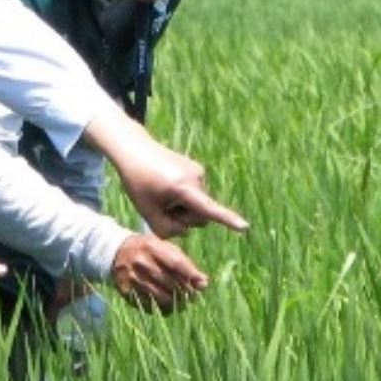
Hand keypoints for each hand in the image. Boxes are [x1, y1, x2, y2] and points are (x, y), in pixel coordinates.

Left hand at [85, 109, 247, 236]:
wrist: (135, 150)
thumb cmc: (137, 183)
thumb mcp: (147, 212)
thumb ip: (168, 229)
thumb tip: (188, 230)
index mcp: (182, 187)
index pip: (207, 209)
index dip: (227, 220)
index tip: (245, 227)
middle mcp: (195, 178)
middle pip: (199, 217)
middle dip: (181, 218)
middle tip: (158, 205)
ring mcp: (198, 172)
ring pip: (198, 206)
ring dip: (181, 206)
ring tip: (161, 192)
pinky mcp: (197, 169)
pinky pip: (195, 194)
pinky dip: (183, 196)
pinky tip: (166, 185)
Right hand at [110, 234, 208, 313]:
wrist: (116, 253)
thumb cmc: (148, 250)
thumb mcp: (165, 248)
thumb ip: (184, 263)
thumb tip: (203, 283)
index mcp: (152, 247)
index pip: (176, 264)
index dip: (191, 276)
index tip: (202, 285)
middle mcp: (141, 263)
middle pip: (170, 284)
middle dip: (186, 292)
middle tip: (193, 296)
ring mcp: (133, 278)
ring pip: (161, 298)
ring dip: (176, 304)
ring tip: (183, 303)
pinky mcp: (127, 291)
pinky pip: (150, 306)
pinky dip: (162, 309)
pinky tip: (168, 306)